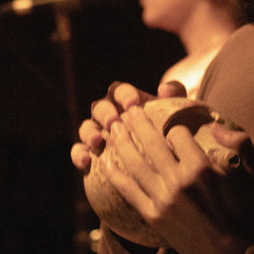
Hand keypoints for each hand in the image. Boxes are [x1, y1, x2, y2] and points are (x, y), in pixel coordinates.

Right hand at [69, 80, 186, 171]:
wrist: (163, 163)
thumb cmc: (169, 131)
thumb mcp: (176, 112)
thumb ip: (174, 95)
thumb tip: (163, 90)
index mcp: (125, 101)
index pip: (118, 90)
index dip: (123, 94)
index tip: (134, 104)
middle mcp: (109, 115)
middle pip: (99, 107)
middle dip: (105, 112)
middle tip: (114, 121)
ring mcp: (98, 134)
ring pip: (86, 128)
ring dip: (89, 132)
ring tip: (98, 141)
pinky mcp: (91, 154)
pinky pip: (78, 152)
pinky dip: (79, 155)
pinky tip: (87, 162)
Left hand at [102, 107, 253, 253]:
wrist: (234, 253)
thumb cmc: (246, 210)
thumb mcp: (253, 172)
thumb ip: (240, 141)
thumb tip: (216, 124)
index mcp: (201, 167)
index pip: (177, 133)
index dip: (174, 125)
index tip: (173, 126)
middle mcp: (179, 181)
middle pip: (151, 143)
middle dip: (138, 122)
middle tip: (129, 109)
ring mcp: (163, 200)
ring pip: (135, 164)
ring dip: (122, 142)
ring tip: (114, 127)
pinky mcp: (153, 217)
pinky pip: (128, 192)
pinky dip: (116, 175)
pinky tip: (107, 161)